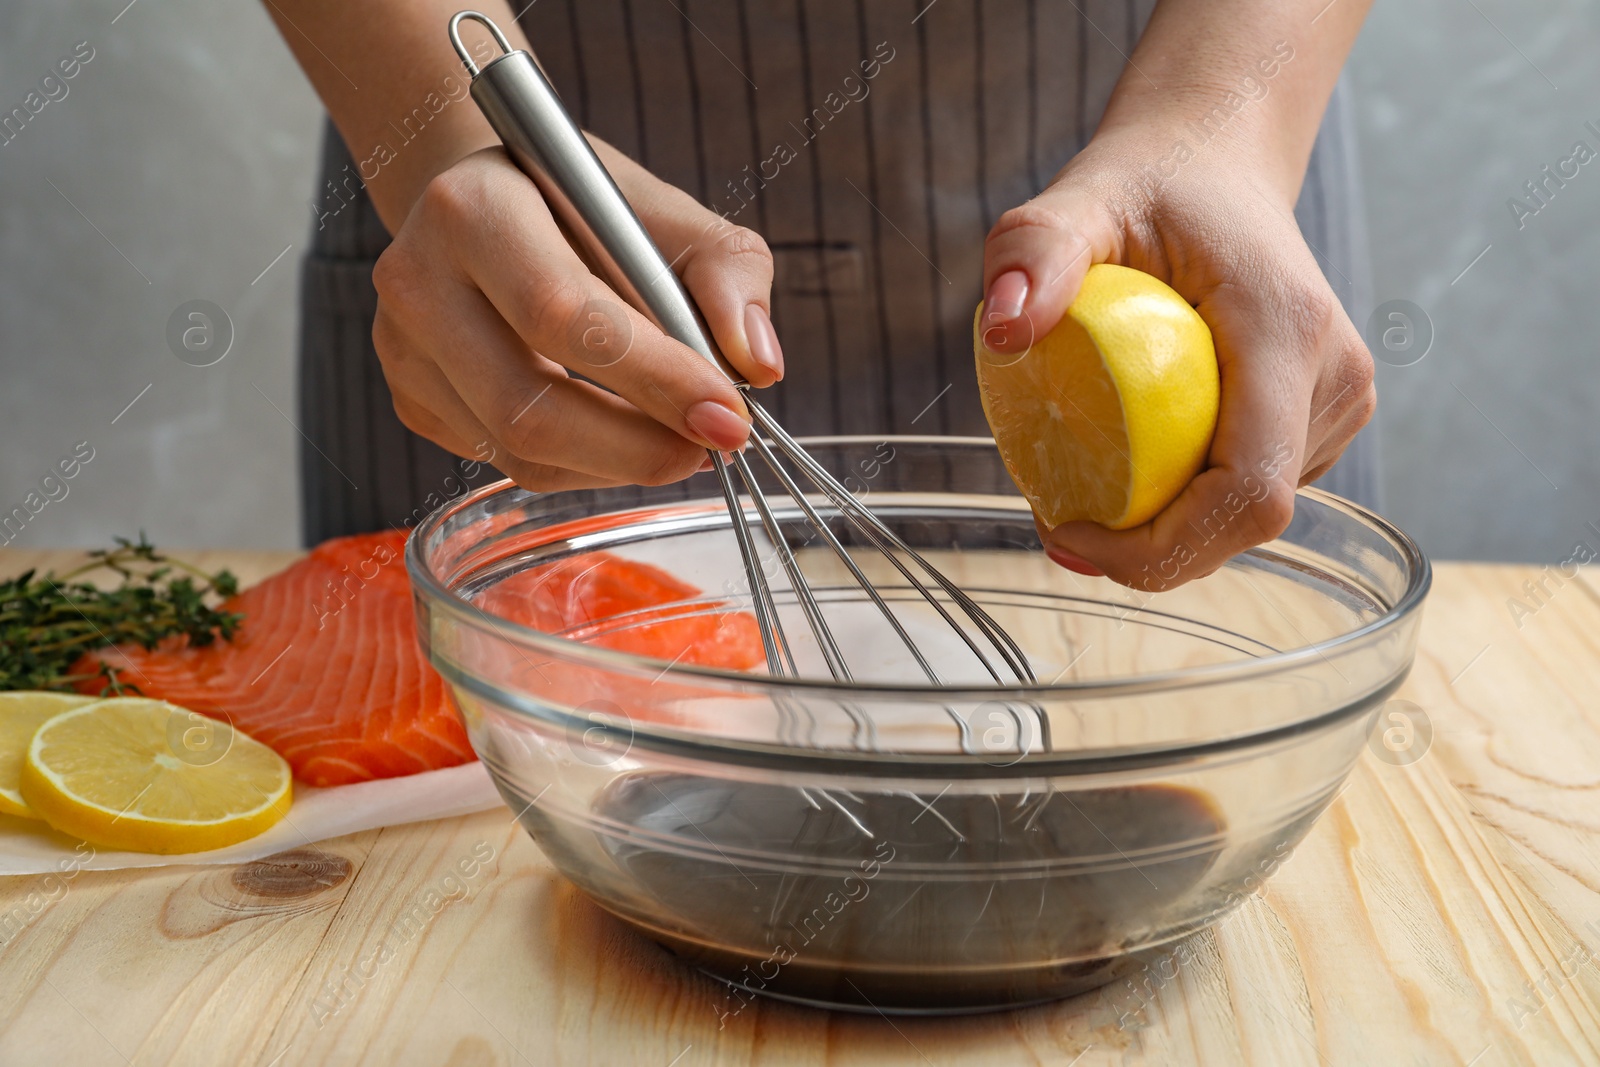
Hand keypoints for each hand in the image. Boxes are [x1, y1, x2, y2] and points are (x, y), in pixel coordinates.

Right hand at [371, 143, 783, 490]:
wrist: (490, 203)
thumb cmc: (585, 210)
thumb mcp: (669, 213)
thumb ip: (728, 273)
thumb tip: (757, 365)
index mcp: (474, 209)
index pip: (563, 313)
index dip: (654, 378)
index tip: (728, 414)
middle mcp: (417, 280)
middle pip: (529, 406)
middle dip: (637, 445)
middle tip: (709, 446)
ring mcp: (401, 349)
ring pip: (517, 451)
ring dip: (616, 463)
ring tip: (675, 438)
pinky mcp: (411, 400)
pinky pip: (504, 465)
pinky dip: (580, 467)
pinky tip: (617, 434)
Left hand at [979, 126, 1374, 589]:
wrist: (1217, 160)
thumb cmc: (1149, 181)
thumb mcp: (1078, 201)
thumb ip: (1034, 251)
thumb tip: (1006, 331)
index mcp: (1287, 331)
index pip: (1249, 488)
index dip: (1165, 545)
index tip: (1070, 531)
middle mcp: (1334, 374)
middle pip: (1250, 518)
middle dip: (1154, 552)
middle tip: (1057, 528)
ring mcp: (1338, 400)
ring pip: (1251, 513)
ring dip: (1169, 532)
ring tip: (1085, 491)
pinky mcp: (1322, 415)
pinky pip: (1252, 489)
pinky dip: (1188, 503)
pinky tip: (1130, 471)